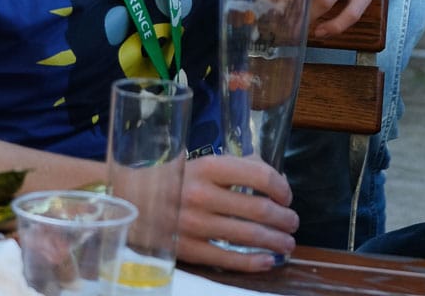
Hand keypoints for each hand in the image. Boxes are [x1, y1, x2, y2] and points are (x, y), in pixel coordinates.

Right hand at [176, 153, 296, 269]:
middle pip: (258, 208)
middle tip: (293, 222)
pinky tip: (268, 261)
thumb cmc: (175, 179)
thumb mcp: (203, 163)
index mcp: (209, 167)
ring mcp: (195, 224)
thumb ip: (236, 168)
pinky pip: (228, 259)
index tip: (287, 195)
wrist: (132, 200)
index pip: (258, 175)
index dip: (280, 187)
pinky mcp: (189, 249)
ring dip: (275, 240)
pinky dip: (254, 261)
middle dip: (283, 218)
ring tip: (288, 243)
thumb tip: (273, 178)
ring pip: (248, 235)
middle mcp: (203, 194)